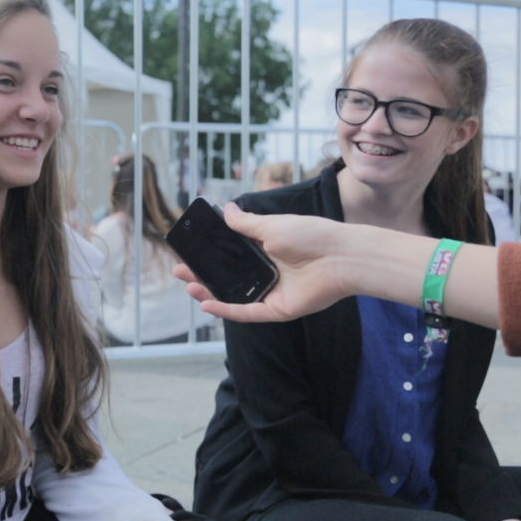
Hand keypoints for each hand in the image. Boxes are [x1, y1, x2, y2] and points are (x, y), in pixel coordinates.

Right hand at [172, 203, 352, 322]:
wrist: (341, 256)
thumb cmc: (311, 235)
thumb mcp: (271, 225)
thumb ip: (245, 223)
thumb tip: (226, 208)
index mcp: (265, 251)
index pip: (230, 255)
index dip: (209, 255)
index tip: (189, 252)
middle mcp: (266, 273)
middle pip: (227, 277)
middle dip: (202, 274)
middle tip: (180, 269)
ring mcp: (271, 292)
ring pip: (233, 296)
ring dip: (209, 291)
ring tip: (188, 284)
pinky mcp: (277, 310)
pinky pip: (246, 312)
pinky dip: (226, 310)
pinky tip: (206, 303)